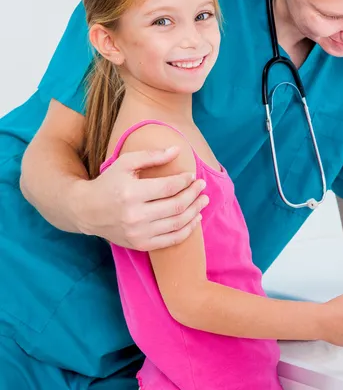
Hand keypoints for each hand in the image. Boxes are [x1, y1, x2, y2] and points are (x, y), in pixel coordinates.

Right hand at [77, 146, 208, 249]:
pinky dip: (188, 230)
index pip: (168, 188)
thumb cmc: (109, 182)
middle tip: (202, 187)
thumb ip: (152, 155)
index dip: (185, 181)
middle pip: (176, 206)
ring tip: (203, 201)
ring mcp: (138, 233)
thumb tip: (177, 150)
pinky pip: (171, 240)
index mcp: (131, 193)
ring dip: (195, 211)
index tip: (192, 176)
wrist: (86, 210)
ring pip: (177, 223)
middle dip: (194, 195)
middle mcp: (135, 216)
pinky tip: (196, 218)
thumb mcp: (126, 163)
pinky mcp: (140, 244)